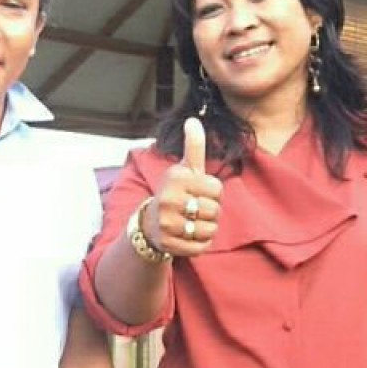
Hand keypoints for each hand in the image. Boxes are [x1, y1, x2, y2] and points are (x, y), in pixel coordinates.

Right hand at [142, 117, 222, 257]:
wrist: (149, 224)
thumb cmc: (175, 192)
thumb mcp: (183, 169)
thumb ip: (193, 147)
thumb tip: (193, 120)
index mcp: (175, 178)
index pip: (217, 189)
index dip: (213, 193)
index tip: (198, 193)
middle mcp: (168, 200)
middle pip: (215, 210)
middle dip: (210, 212)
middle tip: (194, 210)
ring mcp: (167, 224)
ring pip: (210, 230)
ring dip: (206, 228)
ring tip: (191, 223)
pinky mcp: (169, 244)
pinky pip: (201, 247)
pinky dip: (200, 244)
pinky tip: (188, 236)